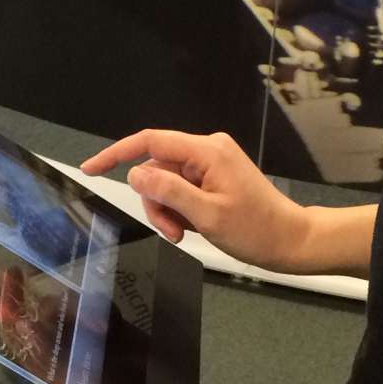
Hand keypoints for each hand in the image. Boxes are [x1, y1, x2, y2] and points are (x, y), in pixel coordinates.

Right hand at [80, 130, 313, 270]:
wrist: (291, 241)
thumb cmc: (256, 230)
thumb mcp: (206, 214)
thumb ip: (168, 191)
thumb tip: (134, 174)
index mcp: (207, 151)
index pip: (150, 142)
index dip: (116, 154)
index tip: (91, 169)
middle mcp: (207, 149)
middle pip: (156, 168)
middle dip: (156, 201)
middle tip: (171, 231)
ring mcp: (211, 163)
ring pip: (166, 182)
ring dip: (167, 210)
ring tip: (184, 233)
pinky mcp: (214, 177)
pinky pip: (182, 189)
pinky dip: (179, 210)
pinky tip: (193, 227)